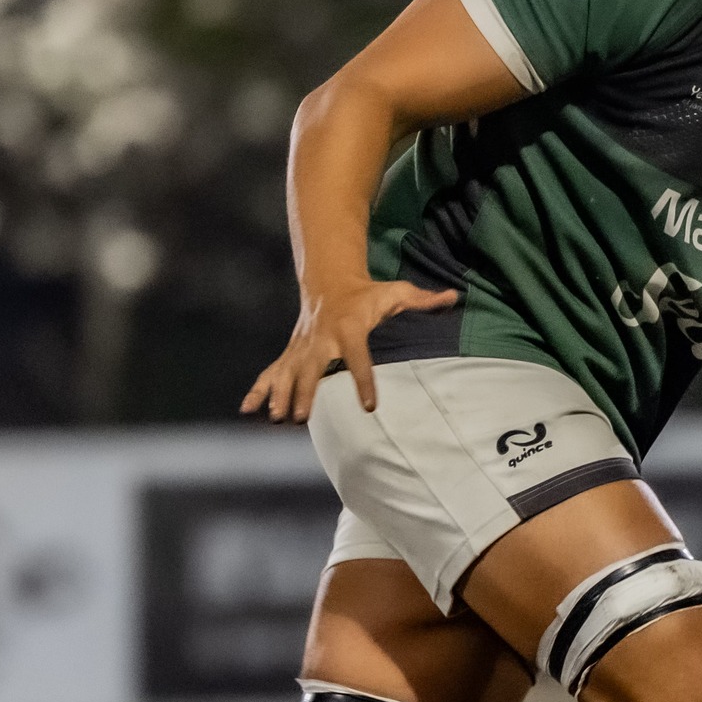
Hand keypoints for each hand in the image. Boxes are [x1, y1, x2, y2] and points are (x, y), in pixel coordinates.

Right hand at [240, 278, 457, 422]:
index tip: (369, 405)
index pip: (358, 356)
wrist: (329, 282)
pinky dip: (258, 390)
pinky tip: (247, 410)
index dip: (363, 379)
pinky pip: (271, 372)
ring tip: (277, 419)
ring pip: (287, 373)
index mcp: (349, 328)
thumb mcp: (396, 293)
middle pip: (312, 369)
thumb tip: (454, 297)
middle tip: (301, 418)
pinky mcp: (291, 353)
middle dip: (306, 392)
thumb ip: (423, 300)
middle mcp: (322, 339)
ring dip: (280, 395)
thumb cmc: (368, 294)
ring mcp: (302, 348)